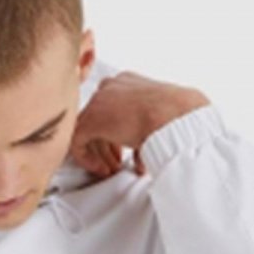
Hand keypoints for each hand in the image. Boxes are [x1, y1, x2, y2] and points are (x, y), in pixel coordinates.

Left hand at [68, 71, 211, 177]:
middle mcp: (111, 87)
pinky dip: (86, 158)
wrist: (176, 116)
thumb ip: (144, 131)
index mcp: (128, 83)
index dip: (115, 135)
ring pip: (87, 130)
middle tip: (115, 164)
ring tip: (110, 170)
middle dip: (106, 146)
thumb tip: (141, 154)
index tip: (122, 152)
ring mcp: (99, 101)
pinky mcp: (91, 118)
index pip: (111, 109)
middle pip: (98, 119)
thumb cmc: (177, 117)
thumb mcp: (160, 118)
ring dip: (98, 154)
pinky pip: (77, 141)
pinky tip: (100, 169)